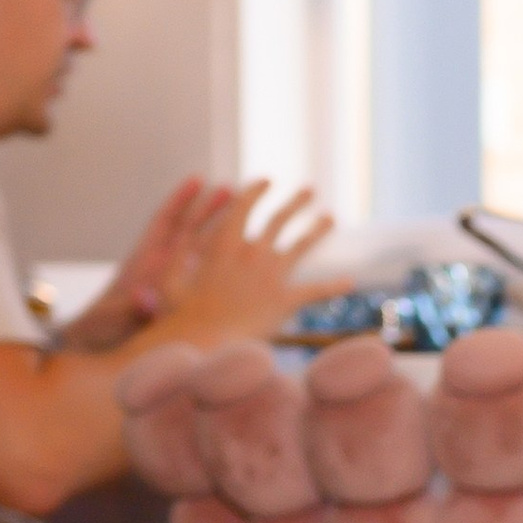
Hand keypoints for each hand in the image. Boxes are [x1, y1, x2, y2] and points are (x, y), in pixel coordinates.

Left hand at [62, 178, 237, 347]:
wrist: (99, 348)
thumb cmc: (102, 331)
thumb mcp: (114, 318)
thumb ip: (131, 308)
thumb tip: (143, 299)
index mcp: (143, 263)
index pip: (165, 223)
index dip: (180, 201)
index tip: (198, 180)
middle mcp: (161, 268)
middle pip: (188, 230)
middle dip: (209, 210)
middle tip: (233, 190)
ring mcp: (173, 283)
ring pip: (201, 253)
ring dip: (221, 235)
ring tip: (245, 221)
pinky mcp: (181, 300)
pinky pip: (204, 280)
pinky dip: (222, 269)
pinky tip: (244, 262)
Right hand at [168, 181, 338, 350]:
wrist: (207, 341)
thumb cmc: (182, 312)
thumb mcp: (172, 276)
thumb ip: (180, 253)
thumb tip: (182, 232)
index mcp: (226, 242)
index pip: (244, 206)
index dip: (255, 191)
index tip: (267, 181)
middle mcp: (254, 252)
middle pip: (279, 220)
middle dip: (296, 202)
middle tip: (309, 190)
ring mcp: (273, 275)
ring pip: (302, 245)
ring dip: (318, 229)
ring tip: (330, 218)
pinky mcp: (287, 300)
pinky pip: (316, 291)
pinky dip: (334, 286)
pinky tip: (350, 282)